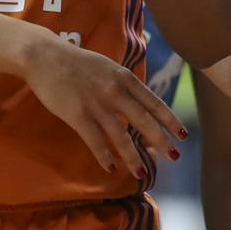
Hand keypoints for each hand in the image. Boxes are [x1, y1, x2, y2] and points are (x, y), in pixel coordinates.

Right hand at [21, 34, 187, 175]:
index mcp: (126, 78)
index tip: (184, 135)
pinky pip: (95, 140)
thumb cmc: (78, 64)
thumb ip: (125, 84)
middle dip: (161, 141)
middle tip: (174, 157)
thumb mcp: (109, 67)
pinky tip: (110, 168)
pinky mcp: (77, 114)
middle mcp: (115, 91)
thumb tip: (141, 104)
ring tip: (141, 172)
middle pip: (144, 121)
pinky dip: (104, 156)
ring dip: (132, 157)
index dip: (170, 121)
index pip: (154, 103)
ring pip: (120, 136)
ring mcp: (96, 104)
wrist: (46, 56)